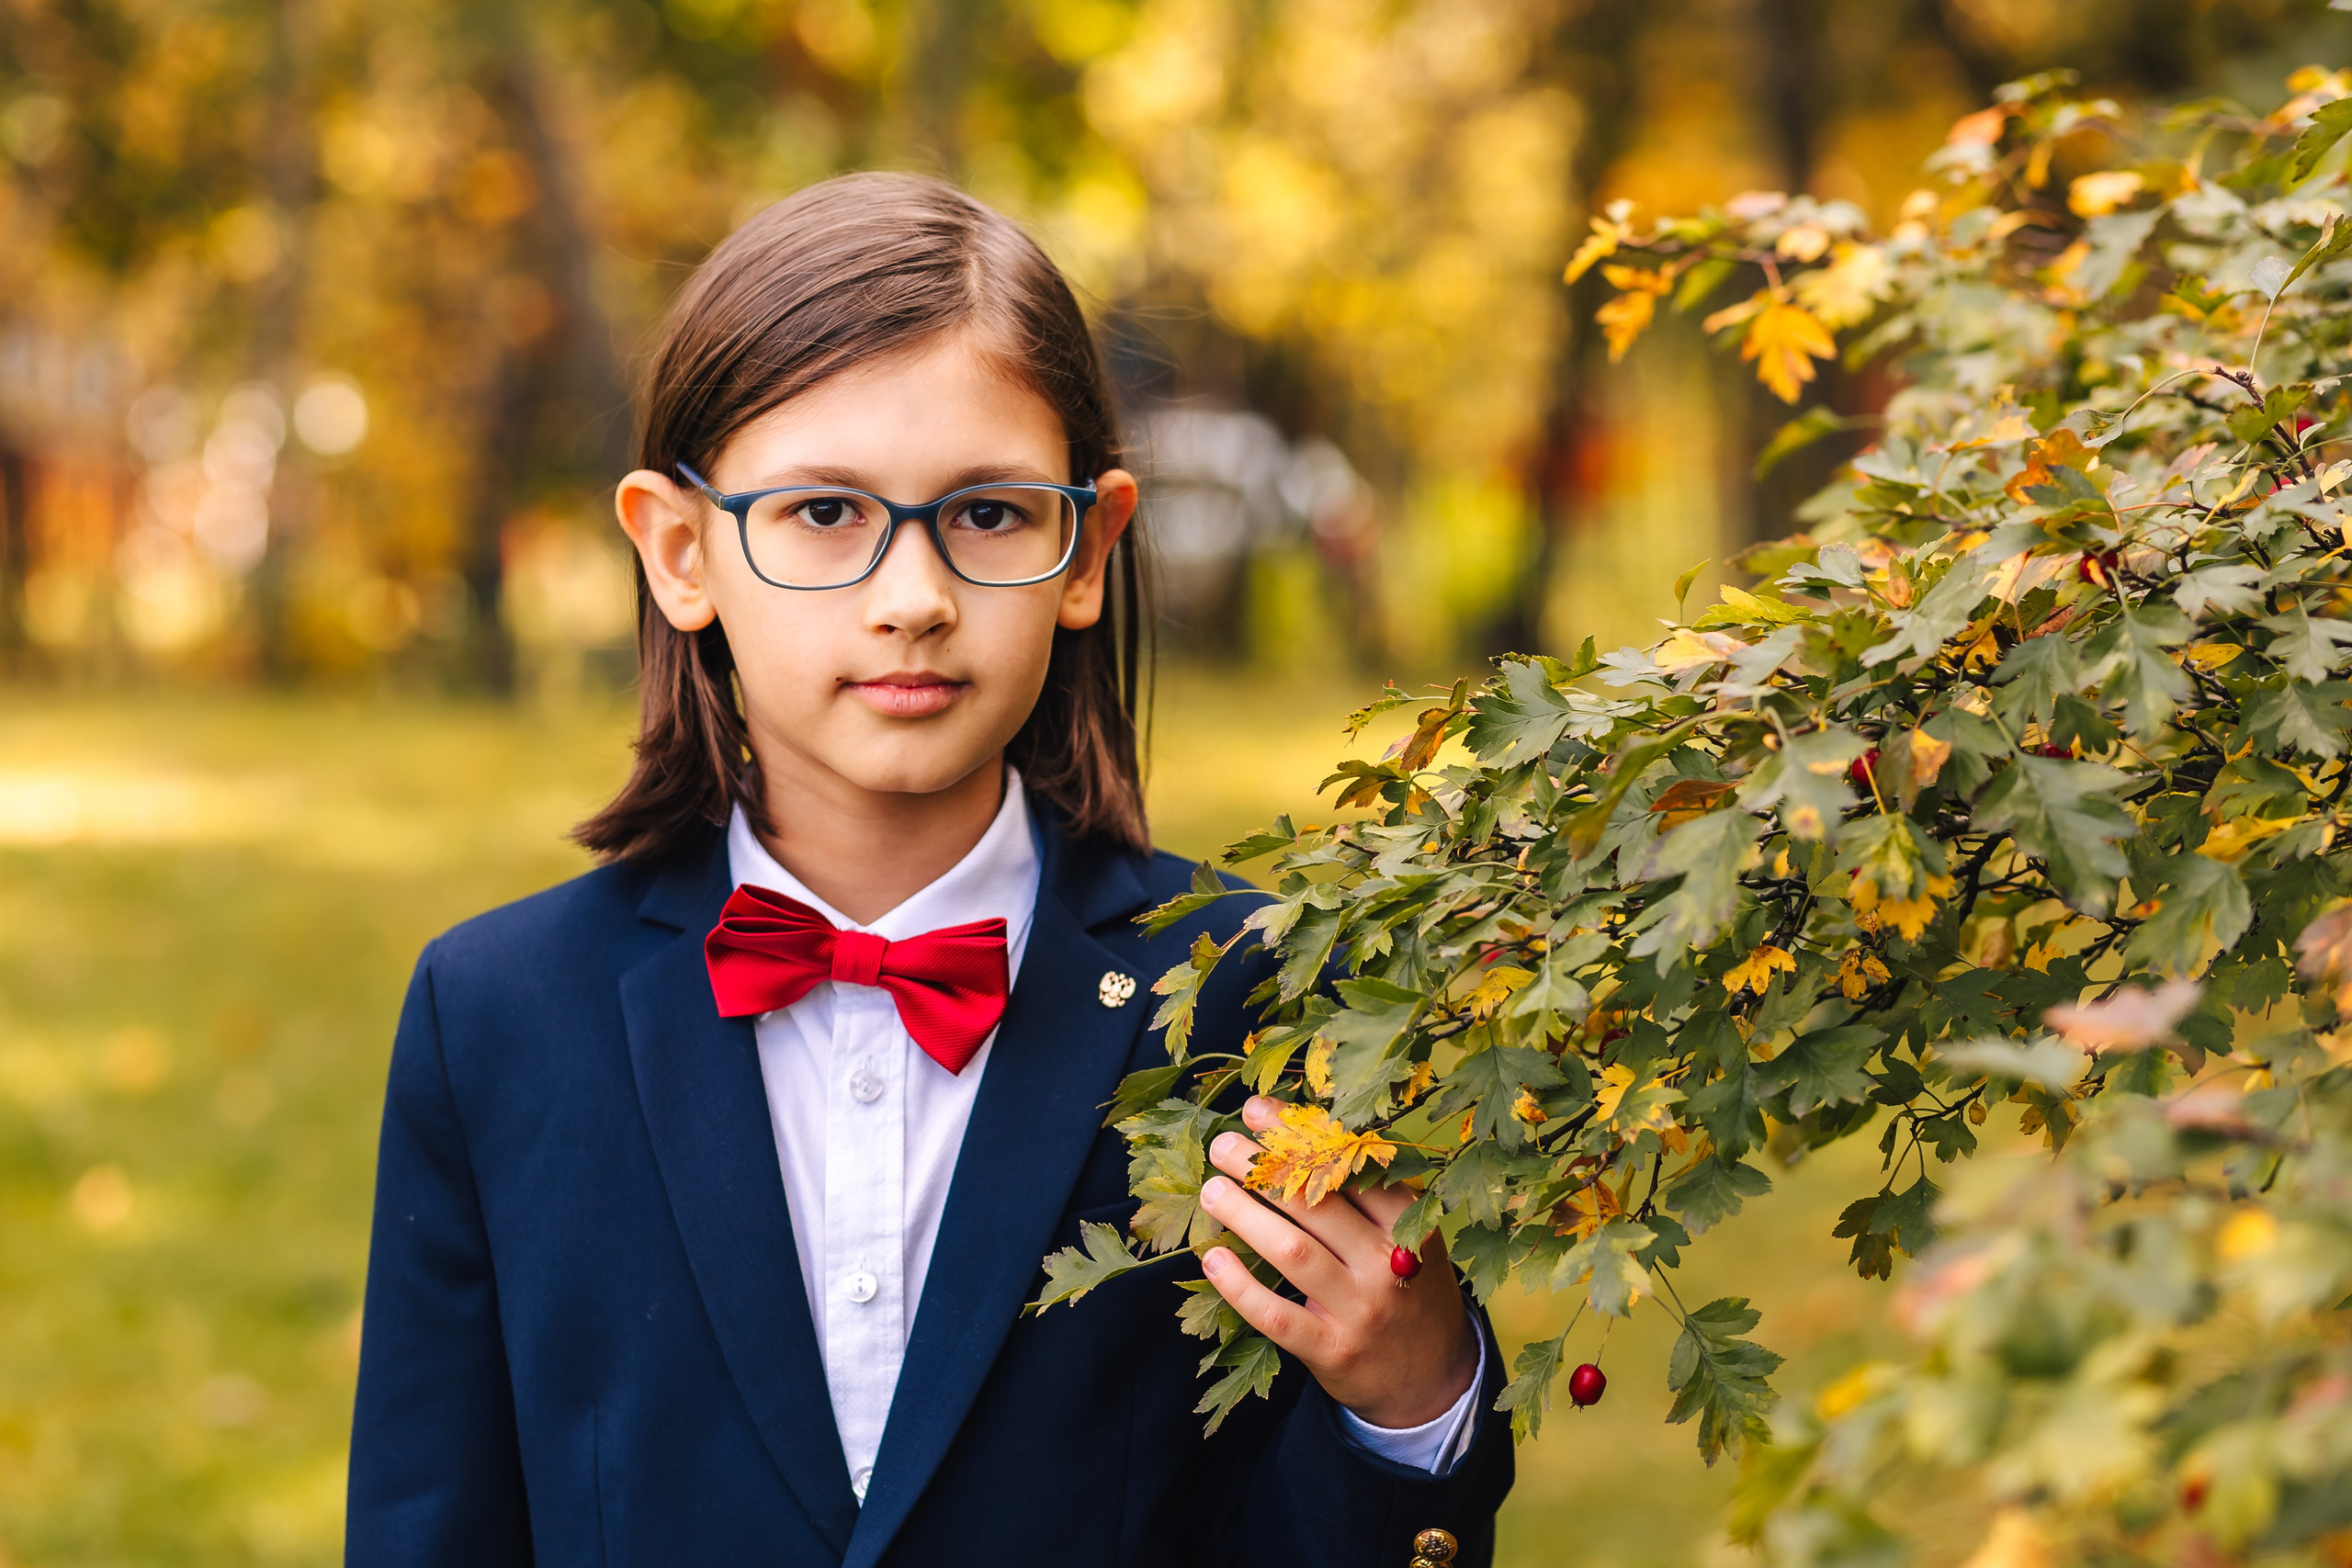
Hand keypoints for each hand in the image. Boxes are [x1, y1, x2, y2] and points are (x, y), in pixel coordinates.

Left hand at [1197, 1096, 1478, 1429]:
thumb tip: (1297, 1132)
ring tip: (1211, 1189)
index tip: (1258, 1111)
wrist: (1433, 1381)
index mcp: (1408, 1226)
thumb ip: (1368, 1195)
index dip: (1299, 1134)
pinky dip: (1239, 1285)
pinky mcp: (1331, 1352)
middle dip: (1263, 1167)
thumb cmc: (1410, 1291)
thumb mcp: (1409, 1238)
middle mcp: (1386, 1265)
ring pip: (1292, 1252)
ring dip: (1244, 1215)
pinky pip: (1276, 1315)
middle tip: (1223, 1144)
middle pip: (1316, 1203)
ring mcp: (1359, 1311)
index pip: (1349, 1168)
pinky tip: (1213, 1258)